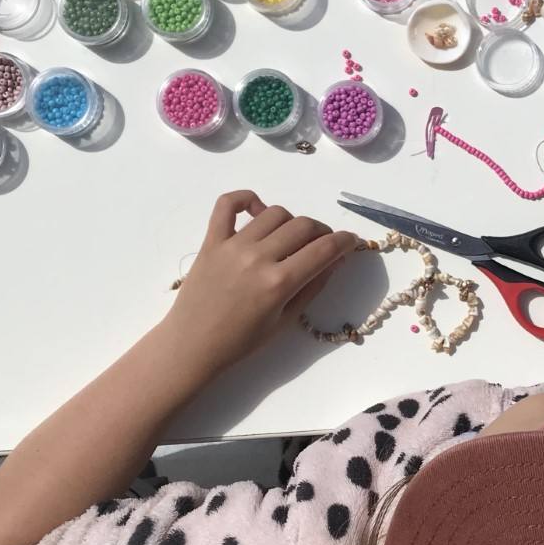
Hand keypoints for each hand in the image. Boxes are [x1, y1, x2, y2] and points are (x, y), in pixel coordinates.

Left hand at [163, 192, 358, 374]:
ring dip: (290, 221)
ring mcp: (233, 245)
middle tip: (322, 244)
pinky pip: (228, 204)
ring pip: (274, 212)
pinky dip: (246, 199)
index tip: (351, 241)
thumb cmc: (241, 341)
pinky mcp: (211, 240)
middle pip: (303, 226)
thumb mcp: (285, 320)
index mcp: (279, 283)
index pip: (324, 249)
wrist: (192, 345)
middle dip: (322, 231)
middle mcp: (258, 258)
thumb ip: (312, 286)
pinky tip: (257, 210)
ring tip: (289, 238)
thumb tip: (335, 260)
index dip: (345, 241)